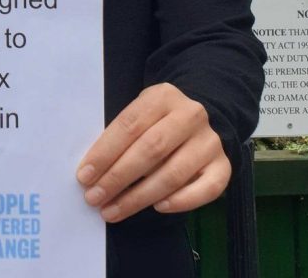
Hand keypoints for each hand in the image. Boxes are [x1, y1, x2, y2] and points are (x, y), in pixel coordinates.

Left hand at [76, 83, 229, 222]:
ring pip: (173, 174)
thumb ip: (121, 135)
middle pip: (150, 151)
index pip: (129, 126)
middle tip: (94, 198)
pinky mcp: (224, 165)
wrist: (205, 113)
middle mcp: (190, 116)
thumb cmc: (158, 118)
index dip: (104, 153)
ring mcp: (210, 142)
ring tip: (113, 210)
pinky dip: (181, 201)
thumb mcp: (139, 112)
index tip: (84, 176)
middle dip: (117, 178)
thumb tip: (93, 171)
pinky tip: (157, 207)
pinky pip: (206, 189)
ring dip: (139, 197)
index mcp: (162, 97)